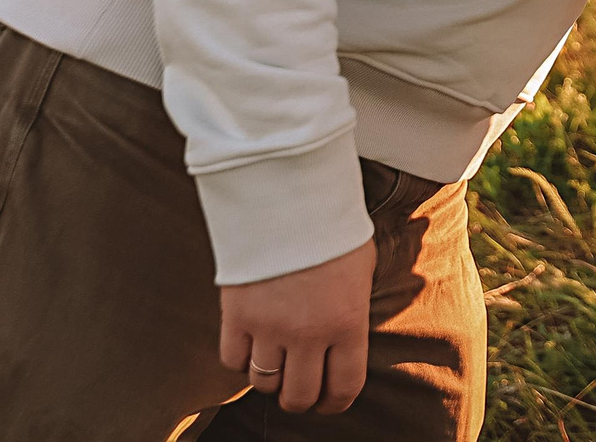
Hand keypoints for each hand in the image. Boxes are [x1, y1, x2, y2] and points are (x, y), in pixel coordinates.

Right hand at [219, 239, 375, 413]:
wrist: (289, 193)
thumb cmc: (331, 226)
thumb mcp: (362, 268)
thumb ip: (354, 310)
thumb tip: (349, 340)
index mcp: (348, 322)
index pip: (344, 388)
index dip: (335, 403)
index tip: (328, 401)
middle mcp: (310, 333)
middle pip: (299, 396)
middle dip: (300, 398)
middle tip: (298, 387)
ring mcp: (270, 327)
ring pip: (264, 383)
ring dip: (270, 379)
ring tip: (275, 362)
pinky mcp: (237, 314)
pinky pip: (233, 360)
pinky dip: (241, 360)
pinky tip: (251, 344)